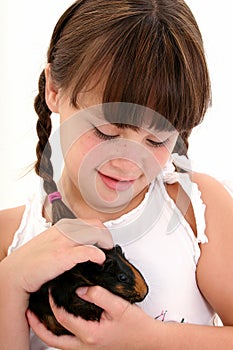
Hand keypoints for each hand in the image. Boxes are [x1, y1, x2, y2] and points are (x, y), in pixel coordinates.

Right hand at [0, 218, 112, 293]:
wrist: (16, 272)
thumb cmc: (32, 260)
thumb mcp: (51, 243)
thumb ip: (65, 240)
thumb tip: (79, 245)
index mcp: (62, 227)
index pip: (89, 222)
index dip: (101, 231)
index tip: (104, 240)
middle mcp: (64, 231)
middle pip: (96, 225)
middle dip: (106, 235)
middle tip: (108, 247)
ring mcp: (64, 242)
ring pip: (95, 234)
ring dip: (105, 243)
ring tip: (106, 253)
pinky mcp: (63, 256)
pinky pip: (88, 251)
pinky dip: (98, 254)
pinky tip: (100, 260)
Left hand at [27, 286, 155, 349]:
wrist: (148, 340)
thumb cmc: (137, 326)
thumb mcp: (119, 306)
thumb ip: (98, 295)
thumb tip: (81, 288)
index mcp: (91, 334)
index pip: (64, 318)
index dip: (55, 303)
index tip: (51, 291)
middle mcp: (86, 345)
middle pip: (53, 339)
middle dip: (39, 327)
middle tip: (30, 314)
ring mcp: (88, 348)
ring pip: (59, 344)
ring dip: (46, 333)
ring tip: (37, 321)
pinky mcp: (92, 347)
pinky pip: (69, 343)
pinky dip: (59, 334)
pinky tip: (59, 325)